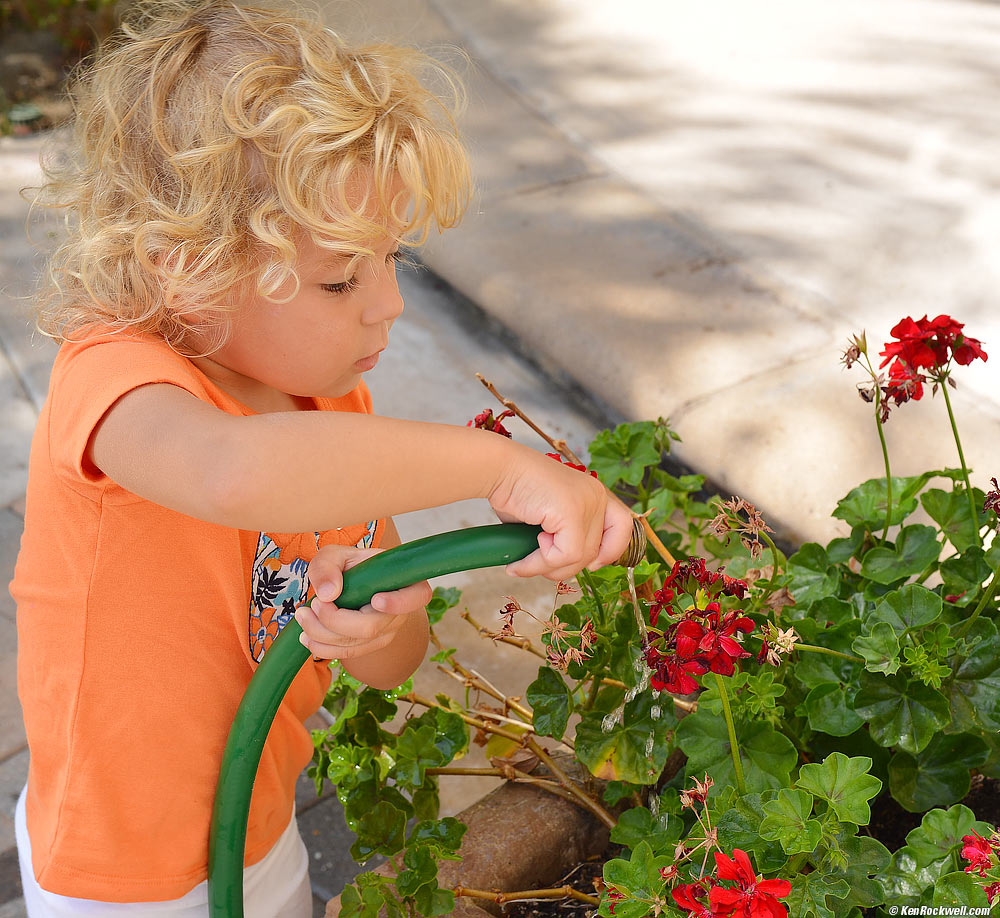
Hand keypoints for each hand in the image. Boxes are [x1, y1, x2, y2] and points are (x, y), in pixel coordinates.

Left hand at [295, 544, 432, 659]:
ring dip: (321, 634)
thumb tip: (328, 594)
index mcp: (405, 583)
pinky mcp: (369, 646)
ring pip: (355, 644)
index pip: (417, 597)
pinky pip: (347, 654)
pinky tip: (306, 635)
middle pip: (371, 627)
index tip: (376, 599)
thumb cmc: (350, 566)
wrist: (353, 585)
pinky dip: (322, 648)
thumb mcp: (336, 555)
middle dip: (334, 620)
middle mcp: (400, 613)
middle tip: (312, 603)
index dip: (399, 602)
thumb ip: (327, 565)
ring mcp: (386, 633)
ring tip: (303, 615)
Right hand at [489, 446, 633, 580]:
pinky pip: (564, 555)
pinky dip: (539, 564)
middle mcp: (596, 495)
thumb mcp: (548, 517)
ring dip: (546, 568)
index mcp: (595, 493)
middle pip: (597, 551)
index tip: (590, 564)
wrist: (498, 469)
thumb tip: (565, 567)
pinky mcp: (573, 511)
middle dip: (564, 568)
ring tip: (521, 563)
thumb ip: (563, 537)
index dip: (610, 552)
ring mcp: (587, 502)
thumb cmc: (514, 490)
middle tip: (535, 566)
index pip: (622, 527)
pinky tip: (521, 560)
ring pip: (579, 558)